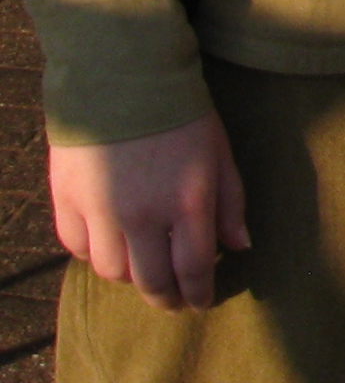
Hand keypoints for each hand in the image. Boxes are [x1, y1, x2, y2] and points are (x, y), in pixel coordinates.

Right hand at [49, 114, 247, 310]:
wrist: (124, 80)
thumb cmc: (182, 116)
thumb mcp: (219, 153)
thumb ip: (230, 202)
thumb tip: (239, 247)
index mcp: (187, 202)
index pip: (193, 268)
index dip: (199, 293)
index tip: (202, 302)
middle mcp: (142, 215)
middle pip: (150, 281)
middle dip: (166, 297)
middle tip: (173, 300)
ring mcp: (101, 211)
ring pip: (112, 272)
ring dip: (131, 278)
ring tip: (144, 271)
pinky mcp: (68, 201)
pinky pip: (78, 248)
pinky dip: (95, 255)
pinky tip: (111, 247)